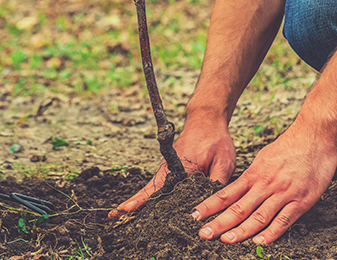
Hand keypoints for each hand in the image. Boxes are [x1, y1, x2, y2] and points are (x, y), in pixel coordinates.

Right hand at [109, 114, 235, 217]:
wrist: (207, 120)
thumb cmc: (216, 139)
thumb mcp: (224, 162)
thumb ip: (217, 183)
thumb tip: (212, 206)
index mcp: (180, 167)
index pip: (158, 188)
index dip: (142, 200)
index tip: (127, 208)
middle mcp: (169, 168)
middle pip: (148, 190)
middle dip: (132, 203)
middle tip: (113, 216)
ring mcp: (167, 169)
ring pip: (151, 189)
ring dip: (138, 201)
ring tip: (119, 215)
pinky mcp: (170, 170)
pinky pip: (158, 186)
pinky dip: (148, 196)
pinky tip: (142, 207)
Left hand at [192, 122, 336, 244]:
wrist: (315, 134)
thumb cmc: (291, 145)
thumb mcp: (265, 157)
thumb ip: (253, 175)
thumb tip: (240, 187)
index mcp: (254, 173)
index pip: (227, 193)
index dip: (209, 206)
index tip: (195, 215)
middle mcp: (265, 184)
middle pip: (238, 207)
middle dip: (219, 222)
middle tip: (203, 234)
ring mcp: (283, 192)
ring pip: (258, 216)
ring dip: (242, 230)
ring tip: (226, 240)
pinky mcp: (301, 200)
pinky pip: (284, 219)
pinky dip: (272, 232)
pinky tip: (261, 242)